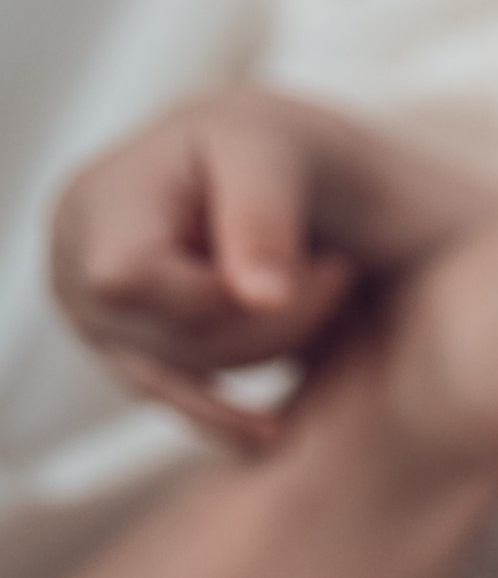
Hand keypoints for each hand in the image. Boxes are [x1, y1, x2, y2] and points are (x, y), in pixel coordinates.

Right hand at [48, 91, 486, 449]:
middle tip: (341, 273)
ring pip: (179, 381)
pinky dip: (232, 417)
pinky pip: (179, 405)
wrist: (288, 171)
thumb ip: (262, 217)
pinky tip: (276, 433)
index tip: (330, 265)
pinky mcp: (137, 356)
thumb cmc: (277, 144)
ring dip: (270, 347)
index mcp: (100, 202)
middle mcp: (77, 265)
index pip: (130, 281)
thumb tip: (257, 298)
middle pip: (166, 339)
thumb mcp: (278, 151)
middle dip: (272, 321)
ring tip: (327, 289)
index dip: (224, 292)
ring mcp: (99, 320)